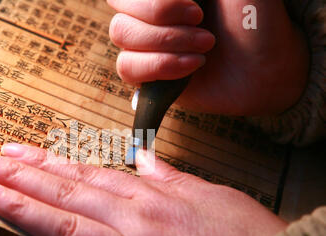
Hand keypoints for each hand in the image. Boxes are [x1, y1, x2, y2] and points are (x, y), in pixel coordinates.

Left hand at [0, 144, 286, 235]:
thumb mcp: (213, 195)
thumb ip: (172, 177)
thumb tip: (145, 160)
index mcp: (153, 198)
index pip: (86, 173)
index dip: (47, 161)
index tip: (17, 151)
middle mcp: (134, 225)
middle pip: (67, 193)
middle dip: (20, 176)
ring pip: (65, 229)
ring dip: (21, 209)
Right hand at [108, 0, 308, 115]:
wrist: (269, 69)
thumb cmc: (257, 20)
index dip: (156, 0)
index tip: (196, 6)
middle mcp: (152, 14)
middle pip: (121, 9)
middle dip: (162, 17)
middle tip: (202, 24)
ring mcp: (148, 44)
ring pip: (121, 35)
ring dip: (165, 43)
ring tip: (204, 50)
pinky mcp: (149, 75)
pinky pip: (126, 68)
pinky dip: (158, 66)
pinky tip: (190, 67)